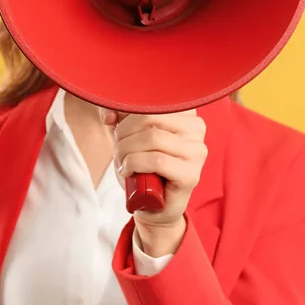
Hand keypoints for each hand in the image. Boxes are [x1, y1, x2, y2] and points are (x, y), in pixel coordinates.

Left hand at [100, 109, 207, 256]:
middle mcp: (196, 128)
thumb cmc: (143, 166)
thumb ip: (118, 116)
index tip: (116, 125)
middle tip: (117, 148)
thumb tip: (108, 113)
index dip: (127, 110)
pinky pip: (157, 160)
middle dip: (124, 133)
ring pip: (152, 138)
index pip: (152, 98)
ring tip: (122, 160)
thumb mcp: (128, 134)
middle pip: (150, 116)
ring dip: (126, 150)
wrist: (153, 205)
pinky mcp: (191, 175)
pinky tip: (128, 171)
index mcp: (185, 112)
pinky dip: (134, 163)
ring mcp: (197, 152)